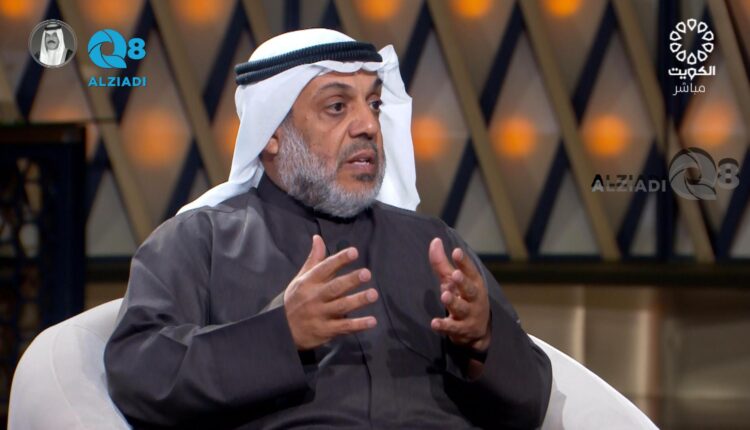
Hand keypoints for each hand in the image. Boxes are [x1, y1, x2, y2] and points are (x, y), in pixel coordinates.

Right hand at [284, 235, 377, 349]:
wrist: (282, 330)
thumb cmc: (296, 300)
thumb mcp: (301, 279)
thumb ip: (314, 260)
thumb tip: (318, 238)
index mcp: (309, 282)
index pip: (325, 268)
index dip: (339, 259)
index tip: (354, 252)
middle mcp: (314, 297)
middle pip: (335, 287)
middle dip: (351, 280)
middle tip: (366, 273)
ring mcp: (320, 314)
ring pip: (341, 306)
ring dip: (358, 300)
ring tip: (373, 294)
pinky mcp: (325, 330)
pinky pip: (343, 327)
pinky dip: (358, 324)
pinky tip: (372, 321)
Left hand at [428, 238, 490, 352]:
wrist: (478, 330)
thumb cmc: (463, 297)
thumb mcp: (453, 280)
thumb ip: (442, 263)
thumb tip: (435, 241)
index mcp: (474, 283)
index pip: (470, 271)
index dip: (464, 262)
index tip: (456, 252)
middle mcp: (474, 298)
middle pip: (470, 290)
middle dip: (463, 282)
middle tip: (455, 275)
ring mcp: (469, 315)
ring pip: (462, 309)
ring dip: (453, 302)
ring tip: (445, 296)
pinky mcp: (461, 330)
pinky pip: (452, 328)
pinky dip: (444, 325)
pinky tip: (434, 323)